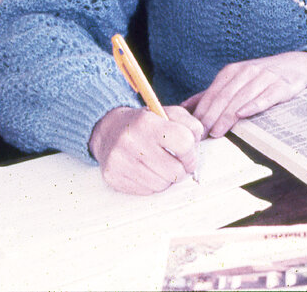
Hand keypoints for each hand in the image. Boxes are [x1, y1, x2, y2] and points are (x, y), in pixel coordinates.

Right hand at [89, 105, 203, 194]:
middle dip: (181, 169)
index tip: (189, 155)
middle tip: (177, 163)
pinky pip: (146, 191)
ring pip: (162, 185)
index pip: (184, 143)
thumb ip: (190, 125)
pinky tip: (147, 171)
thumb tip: (197, 147)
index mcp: (147, 123)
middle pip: (175, 171)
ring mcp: (120, 161)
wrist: (109, 130)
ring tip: (160, 165)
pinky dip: (152, 184)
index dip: (192, 153)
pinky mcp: (113, 177)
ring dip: (166, 178)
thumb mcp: (169, 114)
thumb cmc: (146, 123)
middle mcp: (131, 141)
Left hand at [183, 51, 306, 137]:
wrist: (298, 64)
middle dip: (211, 117)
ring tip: (217, 132)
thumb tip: (184, 108)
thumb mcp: (237, 80)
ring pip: (241, 98)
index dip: (202, 111)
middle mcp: (247, 72)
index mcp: (232, 71)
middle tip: (202, 135)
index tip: (193, 129)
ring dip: (227, 116)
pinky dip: (253, 105)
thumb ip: (212, 94)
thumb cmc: (264, 76)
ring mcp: (265, 77)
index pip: (213, 93)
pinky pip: (266, 97)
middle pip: (224, 96)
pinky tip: (243, 114)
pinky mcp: (281, 85)